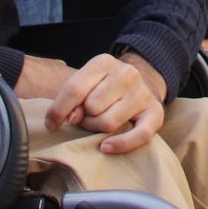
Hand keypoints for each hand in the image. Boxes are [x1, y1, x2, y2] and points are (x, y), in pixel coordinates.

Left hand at [47, 52, 166, 152]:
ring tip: (98, 123)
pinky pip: (139, 135)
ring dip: (97, 129)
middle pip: (92, 107)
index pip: (74, 89)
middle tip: (86, 117)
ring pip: (109, 123)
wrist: (138, 83)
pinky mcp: (156, 112)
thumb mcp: (84, 84)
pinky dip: (120, 144)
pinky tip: (106, 147)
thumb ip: (72, 98)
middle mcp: (127, 73)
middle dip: (84, 118)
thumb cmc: (102, 87)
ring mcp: (142, 93)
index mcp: (104, 62)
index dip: (58, 110)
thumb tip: (72, 118)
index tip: (51, 124)